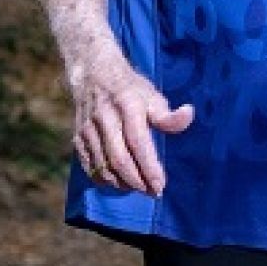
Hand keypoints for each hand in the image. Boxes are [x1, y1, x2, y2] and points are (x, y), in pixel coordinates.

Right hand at [69, 56, 193, 196]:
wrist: (93, 73)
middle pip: (119, 159)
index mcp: (127, 105)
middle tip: (153, 192)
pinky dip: (104, 180)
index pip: (138, 142)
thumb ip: (168, 114)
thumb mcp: (152, 95)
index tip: (161, 185)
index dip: (149, 167)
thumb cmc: (130, 89)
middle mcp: (105, 117)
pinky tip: (119, 183)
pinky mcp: (78, 138)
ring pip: (103, 166)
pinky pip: (89, 167)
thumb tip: (188, 115)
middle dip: (137, 181)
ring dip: (122, 184)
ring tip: (139, 188)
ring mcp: (88, 129)